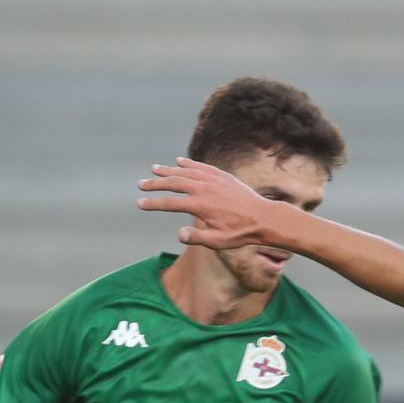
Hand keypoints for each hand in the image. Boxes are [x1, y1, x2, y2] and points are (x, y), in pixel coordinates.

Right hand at [138, 157, 278, 250]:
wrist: (263, 218)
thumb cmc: (241, 233)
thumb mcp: (218, 241)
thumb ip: (197, 237)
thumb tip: (179, 234)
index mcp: (200, 206)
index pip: (170, 203)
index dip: (153, 204)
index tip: (140, 204)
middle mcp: (204, 189)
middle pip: (173, 183)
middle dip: (155, 184)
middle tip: (141, 185)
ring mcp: (213, 180)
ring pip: (186, 171)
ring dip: (169, 170)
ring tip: (154, 169)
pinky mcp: (222, 176)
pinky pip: (201, 166)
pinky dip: (189, 163)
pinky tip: (179, 161)